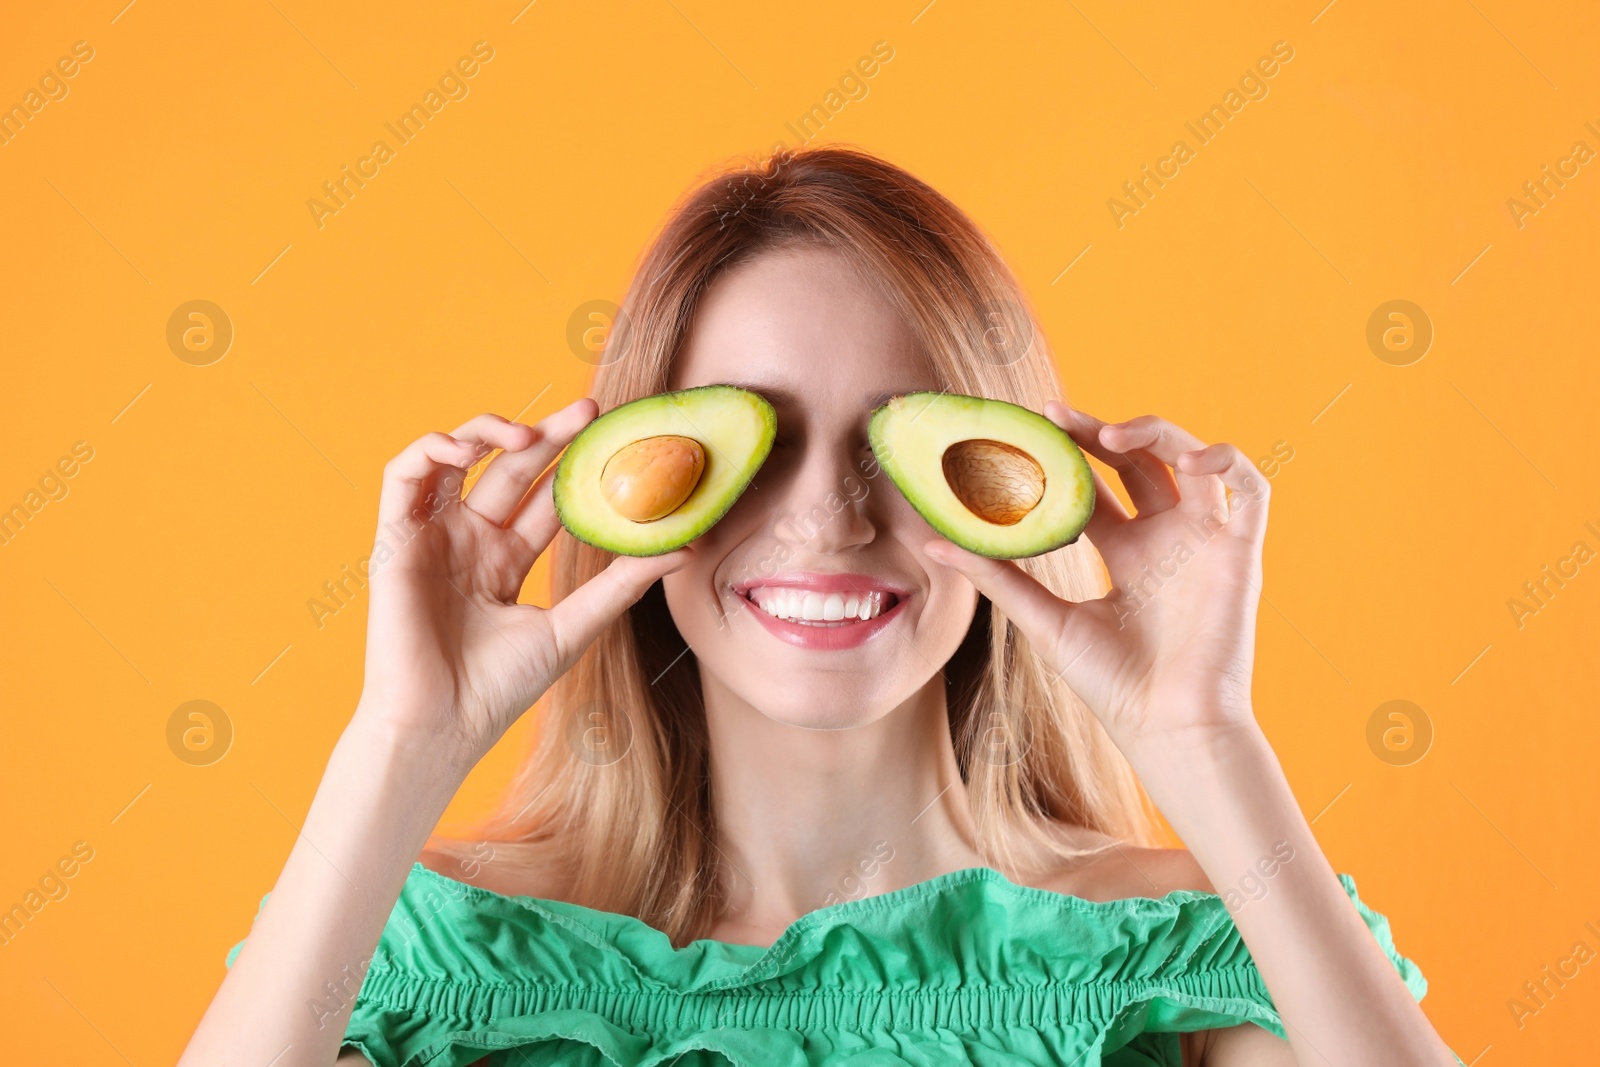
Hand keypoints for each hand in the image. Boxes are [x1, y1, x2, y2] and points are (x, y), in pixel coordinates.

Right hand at [354, 399, 689, 763]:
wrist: (442, 724)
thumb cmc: (499, 688)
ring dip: (489, 432)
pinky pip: (402, 475)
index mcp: (504, 560)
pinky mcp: (393, 539)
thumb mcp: (573, 626)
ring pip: (456, 459)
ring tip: (529, 433)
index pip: (543, 495)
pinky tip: (468, 450)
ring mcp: (430, 537)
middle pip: (509, 468)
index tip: (612, 436)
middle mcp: (468, 541)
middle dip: (547, 433)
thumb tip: (685, 547)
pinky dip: (431, 449)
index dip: (573, 462)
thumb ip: (622, 583)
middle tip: (589, 410)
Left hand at [925, 401, 1269, 752]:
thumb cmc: (1112, 685)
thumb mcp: (1044, 620)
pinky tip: (1189, 460)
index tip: (1032, 426)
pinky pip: (1250, 487)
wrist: (1166, 727)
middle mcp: (1165, 540)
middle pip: (1138, 462)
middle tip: (1056, 416)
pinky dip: (1225, 460)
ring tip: (1111, 436)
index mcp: (1126, 554)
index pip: (1097, 486)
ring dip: (1156, 433)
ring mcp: (1204, 541)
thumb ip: (998, 576)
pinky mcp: (1240, 551)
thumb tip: (933, 545)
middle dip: (1100, 432)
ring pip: (1192, 459)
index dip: (1070, 453)